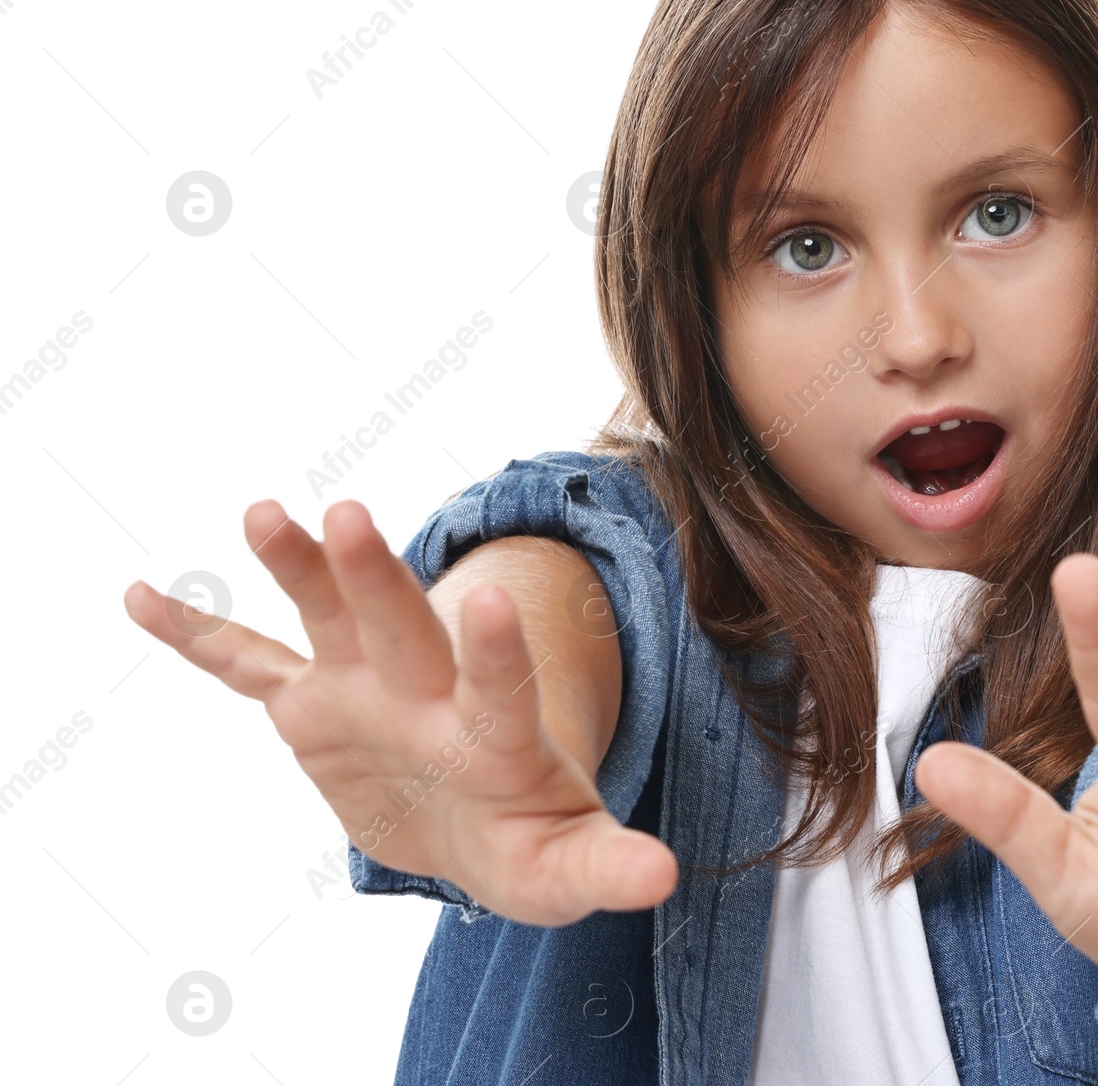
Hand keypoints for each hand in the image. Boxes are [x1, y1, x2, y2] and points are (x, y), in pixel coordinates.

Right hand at [123, 498, 676, 925]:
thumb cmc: (528, 840)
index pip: (498, 685)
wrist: (480, 819)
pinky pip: (246, 667)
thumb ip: (604, 865)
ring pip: (327, 617)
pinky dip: (197, 636)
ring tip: (264, 513)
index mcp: (492, 735)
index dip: (493, 649)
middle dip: (376, 577)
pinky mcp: (312, 707)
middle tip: (347, 514)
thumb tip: (662, 876)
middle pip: (400, 627)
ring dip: (298, 570)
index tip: (483, 598)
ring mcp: (365, 690)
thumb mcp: (564, 865)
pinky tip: (143, 596)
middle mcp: (425, 693)